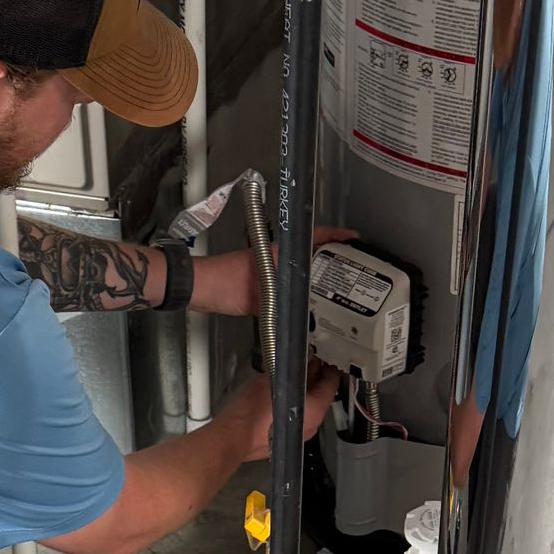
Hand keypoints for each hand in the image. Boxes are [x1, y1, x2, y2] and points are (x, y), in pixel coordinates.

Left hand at [190, 224, 357, 315]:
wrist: (198, 287)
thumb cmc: (224, 284)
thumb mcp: (260, 295)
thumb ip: (284, 305)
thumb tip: (307, 317)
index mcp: (279, 252)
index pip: (314, 236)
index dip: (337, 236)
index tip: (355, 239)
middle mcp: (276, 255)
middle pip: (311, 252)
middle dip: (333, 258)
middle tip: (353, 269)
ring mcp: (268, 265)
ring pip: (300, 267)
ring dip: (316, 273)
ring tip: (336, 288)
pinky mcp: (260, 278)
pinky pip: (287, 280)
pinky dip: (299, 287)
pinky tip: (305, 302)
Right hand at [222, 363, 340, 462]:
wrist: (234, 436)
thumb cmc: (252, 412)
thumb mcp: (270, 380)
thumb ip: (286, 369)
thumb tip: (293, 362)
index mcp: (314, 410)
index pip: (330, 385)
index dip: (328, 369)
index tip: (326, 362)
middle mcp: (311, 425)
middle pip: (320, 398)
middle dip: (315, 380)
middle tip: (309, 366)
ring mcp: (298, 435)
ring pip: (307, 409)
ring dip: (303, 394)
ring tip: (293, 379)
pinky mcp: (284, 440)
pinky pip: (295, 419)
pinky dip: (293, 407)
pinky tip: (282, 397)